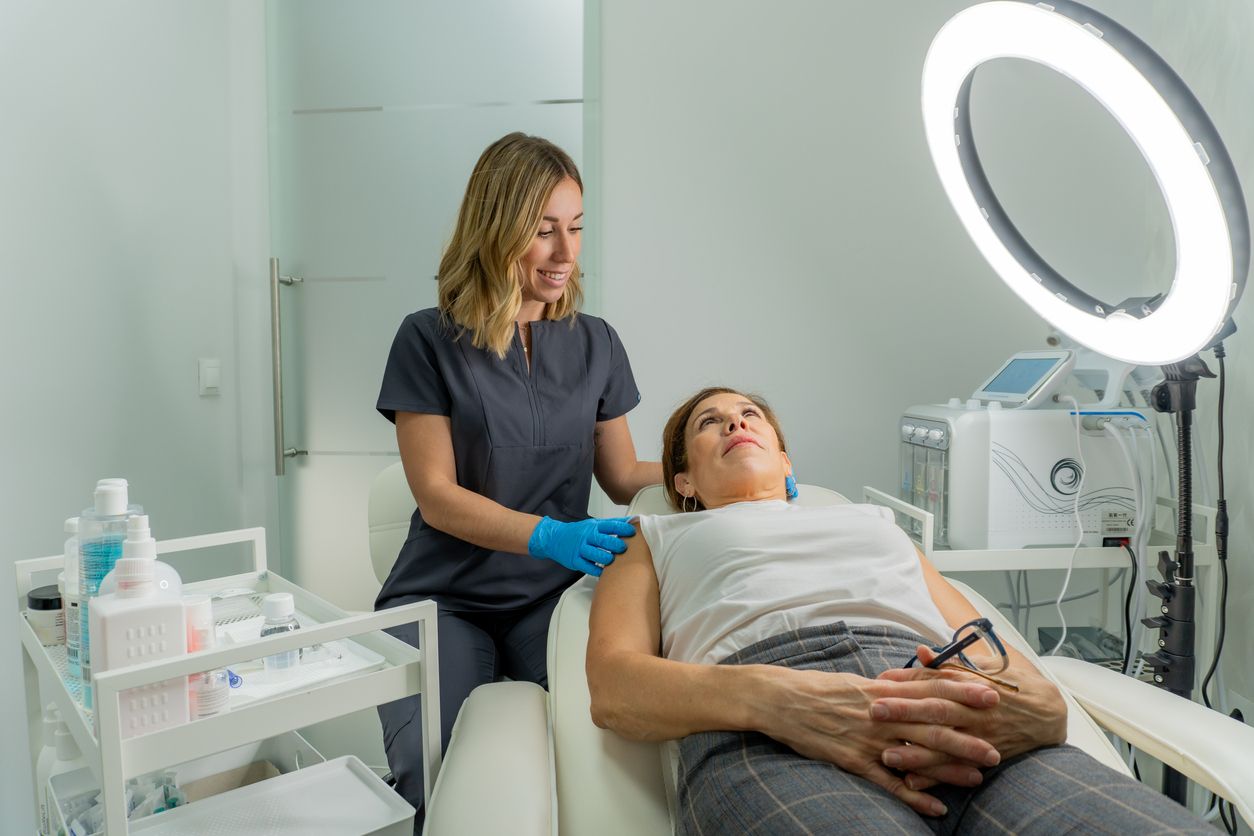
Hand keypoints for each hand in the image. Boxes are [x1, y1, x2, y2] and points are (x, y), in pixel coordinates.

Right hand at [527, 516, 635, 575]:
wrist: (555, 538)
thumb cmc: (579, 532)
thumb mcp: (594, 524)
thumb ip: (612, 524)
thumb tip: (633, 521)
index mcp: (594, 526)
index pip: (611, 526)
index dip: (623, 529)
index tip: (633, 532)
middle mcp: (587, 537)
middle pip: (605, 541)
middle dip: (617, 545)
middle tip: (624, 548)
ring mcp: (580, 549)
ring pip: (597, 555)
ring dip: (608, 558)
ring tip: (613, 560)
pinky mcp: (575, 560)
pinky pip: (588, 567)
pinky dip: (598, 570)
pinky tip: (604, 571)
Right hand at [753, 666, 1000, 816]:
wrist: (780, 699)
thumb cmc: (817, 688)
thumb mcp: (855, 681)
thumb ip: (887, 687)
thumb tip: (913, 685)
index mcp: (882, 689)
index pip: (930, 689)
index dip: (963, 692)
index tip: (992, 694)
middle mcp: (880, 713)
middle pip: (931, 725)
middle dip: (967, 737)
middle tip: (997, 748)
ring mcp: (868, 738)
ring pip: (917, 754)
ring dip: (949, 768)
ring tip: (978, 778)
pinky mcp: (853, 760)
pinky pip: (889, 782)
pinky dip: (914, 796)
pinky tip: (936, 809)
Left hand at [871, 645, 1067, 788]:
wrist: (1049, 713)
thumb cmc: (1011, 684)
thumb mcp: (983, 666)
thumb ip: (948, 663)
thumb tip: (919, 651)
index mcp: (971, 684)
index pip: (934, 680)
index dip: (906, 680)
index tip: (880, 680)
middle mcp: (974, 710)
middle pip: (936, 709)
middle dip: (905, 710)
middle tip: (875, 710)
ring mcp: (980, 735)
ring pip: (945, 744)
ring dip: (915, 751)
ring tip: (887, 754)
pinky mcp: (985, 757)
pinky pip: (957, 768)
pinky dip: (935, 777)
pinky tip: (912, 782)